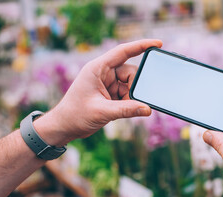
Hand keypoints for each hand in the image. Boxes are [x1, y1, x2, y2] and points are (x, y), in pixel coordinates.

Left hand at [34, 39, 162, 145]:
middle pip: (131, 73)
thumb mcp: (102, 111)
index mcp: (98, 68)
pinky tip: (121, 112)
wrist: (65, 127)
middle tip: (135, 101)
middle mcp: (104, 73)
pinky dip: (129, 103)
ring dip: (131, 98)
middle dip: (135, 87)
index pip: (123, 51)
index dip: (141, 46)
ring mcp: (108, 83)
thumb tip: (148, 109)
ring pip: (131, 86)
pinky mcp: (111, 94)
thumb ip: (126, 110)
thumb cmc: (76, 115)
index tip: (158, 44)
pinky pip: (128, 95)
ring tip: (121, 110)